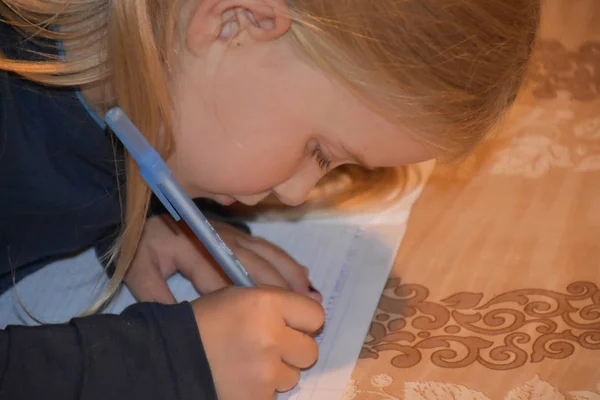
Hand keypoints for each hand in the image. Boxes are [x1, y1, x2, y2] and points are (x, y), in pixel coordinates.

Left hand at [125, 215, 321, 302]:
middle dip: (281, 289)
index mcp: (198, 249)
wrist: (141, 213)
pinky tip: (301, 273)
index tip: (271, 320)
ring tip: (310, 293)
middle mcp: (223, 240)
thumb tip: (182, 321)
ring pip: (268, 255)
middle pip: (256, 266)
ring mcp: (233, 235)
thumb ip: (156, 296)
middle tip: (307, 309)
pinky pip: (268, 247)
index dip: (249, 301)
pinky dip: (286, 261)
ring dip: (290, 274)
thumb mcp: (139, 270)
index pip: (226, 280)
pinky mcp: (238, 233)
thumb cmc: (143, 245)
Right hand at [192, 286, 324, 398]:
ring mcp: (265, 371)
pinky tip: (242, 377)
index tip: (292, 325)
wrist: (173, 356)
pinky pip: (275, 394)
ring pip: (293, 375)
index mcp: (267, 303)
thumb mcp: (241, 295)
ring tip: (250, 362)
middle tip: (271, 346)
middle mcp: (271, 336)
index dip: (304, 321)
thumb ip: (279, 300)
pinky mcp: (258, 397)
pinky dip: (262, 389)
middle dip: (294, 349)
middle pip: (310, 350)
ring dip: (277, 371)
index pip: (316, 316)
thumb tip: (317, 310)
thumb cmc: (207, 320)